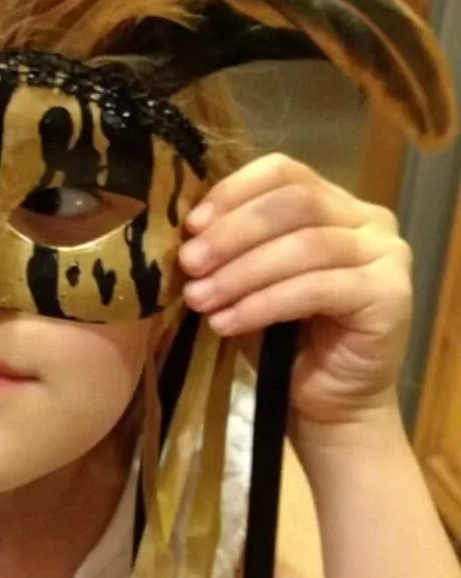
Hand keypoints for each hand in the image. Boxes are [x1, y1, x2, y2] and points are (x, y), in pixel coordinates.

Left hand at [178, 153, 411, 428]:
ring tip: (200, 299)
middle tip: (190, 264)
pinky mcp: (390, 295)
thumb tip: (186, 229)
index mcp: (334, 203)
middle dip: (234, 233)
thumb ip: (231, 247)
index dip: (234, 193)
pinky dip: (265, 304)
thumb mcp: (249, 282)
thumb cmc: (285, 341)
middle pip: (294, 203)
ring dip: (242, 272)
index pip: (284, 172)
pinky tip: (227, 324)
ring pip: (305, 246)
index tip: (191, 227)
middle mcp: (368, 219)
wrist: (328, 405)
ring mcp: (387, 254)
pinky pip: (318, 288)